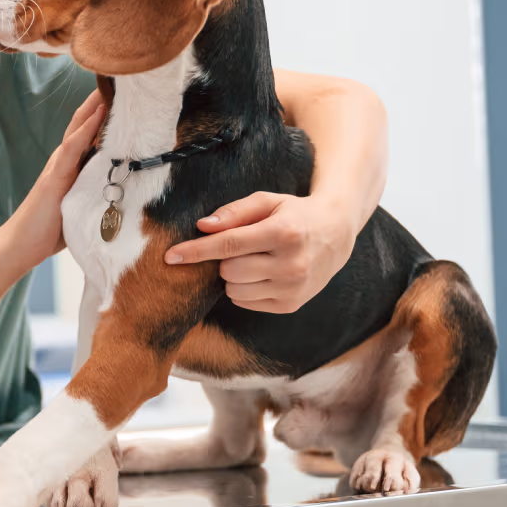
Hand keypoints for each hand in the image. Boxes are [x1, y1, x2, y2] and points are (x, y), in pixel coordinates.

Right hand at [2, 90, 105, 268]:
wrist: (20, 244)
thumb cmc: (49, 230)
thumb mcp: (79, 207)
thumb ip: (94, 194)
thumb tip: (122, 197)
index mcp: (71, 166)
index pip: (91, 133)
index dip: (105, 114)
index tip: (124, 95)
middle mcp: (64, 160)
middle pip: (85, 122)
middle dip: (102, 100)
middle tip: (121, 77)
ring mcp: (59, 166)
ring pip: (80, 127)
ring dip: (96, 105)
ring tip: (112, 83)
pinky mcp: (56, 176)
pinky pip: (73, 147)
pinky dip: (86, 128)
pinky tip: (98, 113)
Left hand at [163, 191, 357, 313]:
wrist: (336, 234)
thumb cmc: (294, 214)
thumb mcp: (267, 201)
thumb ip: (234, 212)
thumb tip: (202, 226)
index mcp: (283, 233)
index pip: (228, 245)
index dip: (196, 250)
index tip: (170, 256)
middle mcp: (291, 264)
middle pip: (229, 271)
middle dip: (223, 259)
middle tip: (240, 246)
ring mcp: (293, 288)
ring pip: (234, 290)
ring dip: (233, 276)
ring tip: (254, 259)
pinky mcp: (291, 305)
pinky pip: (246, 302)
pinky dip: (245, 288)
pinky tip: (262, 273)